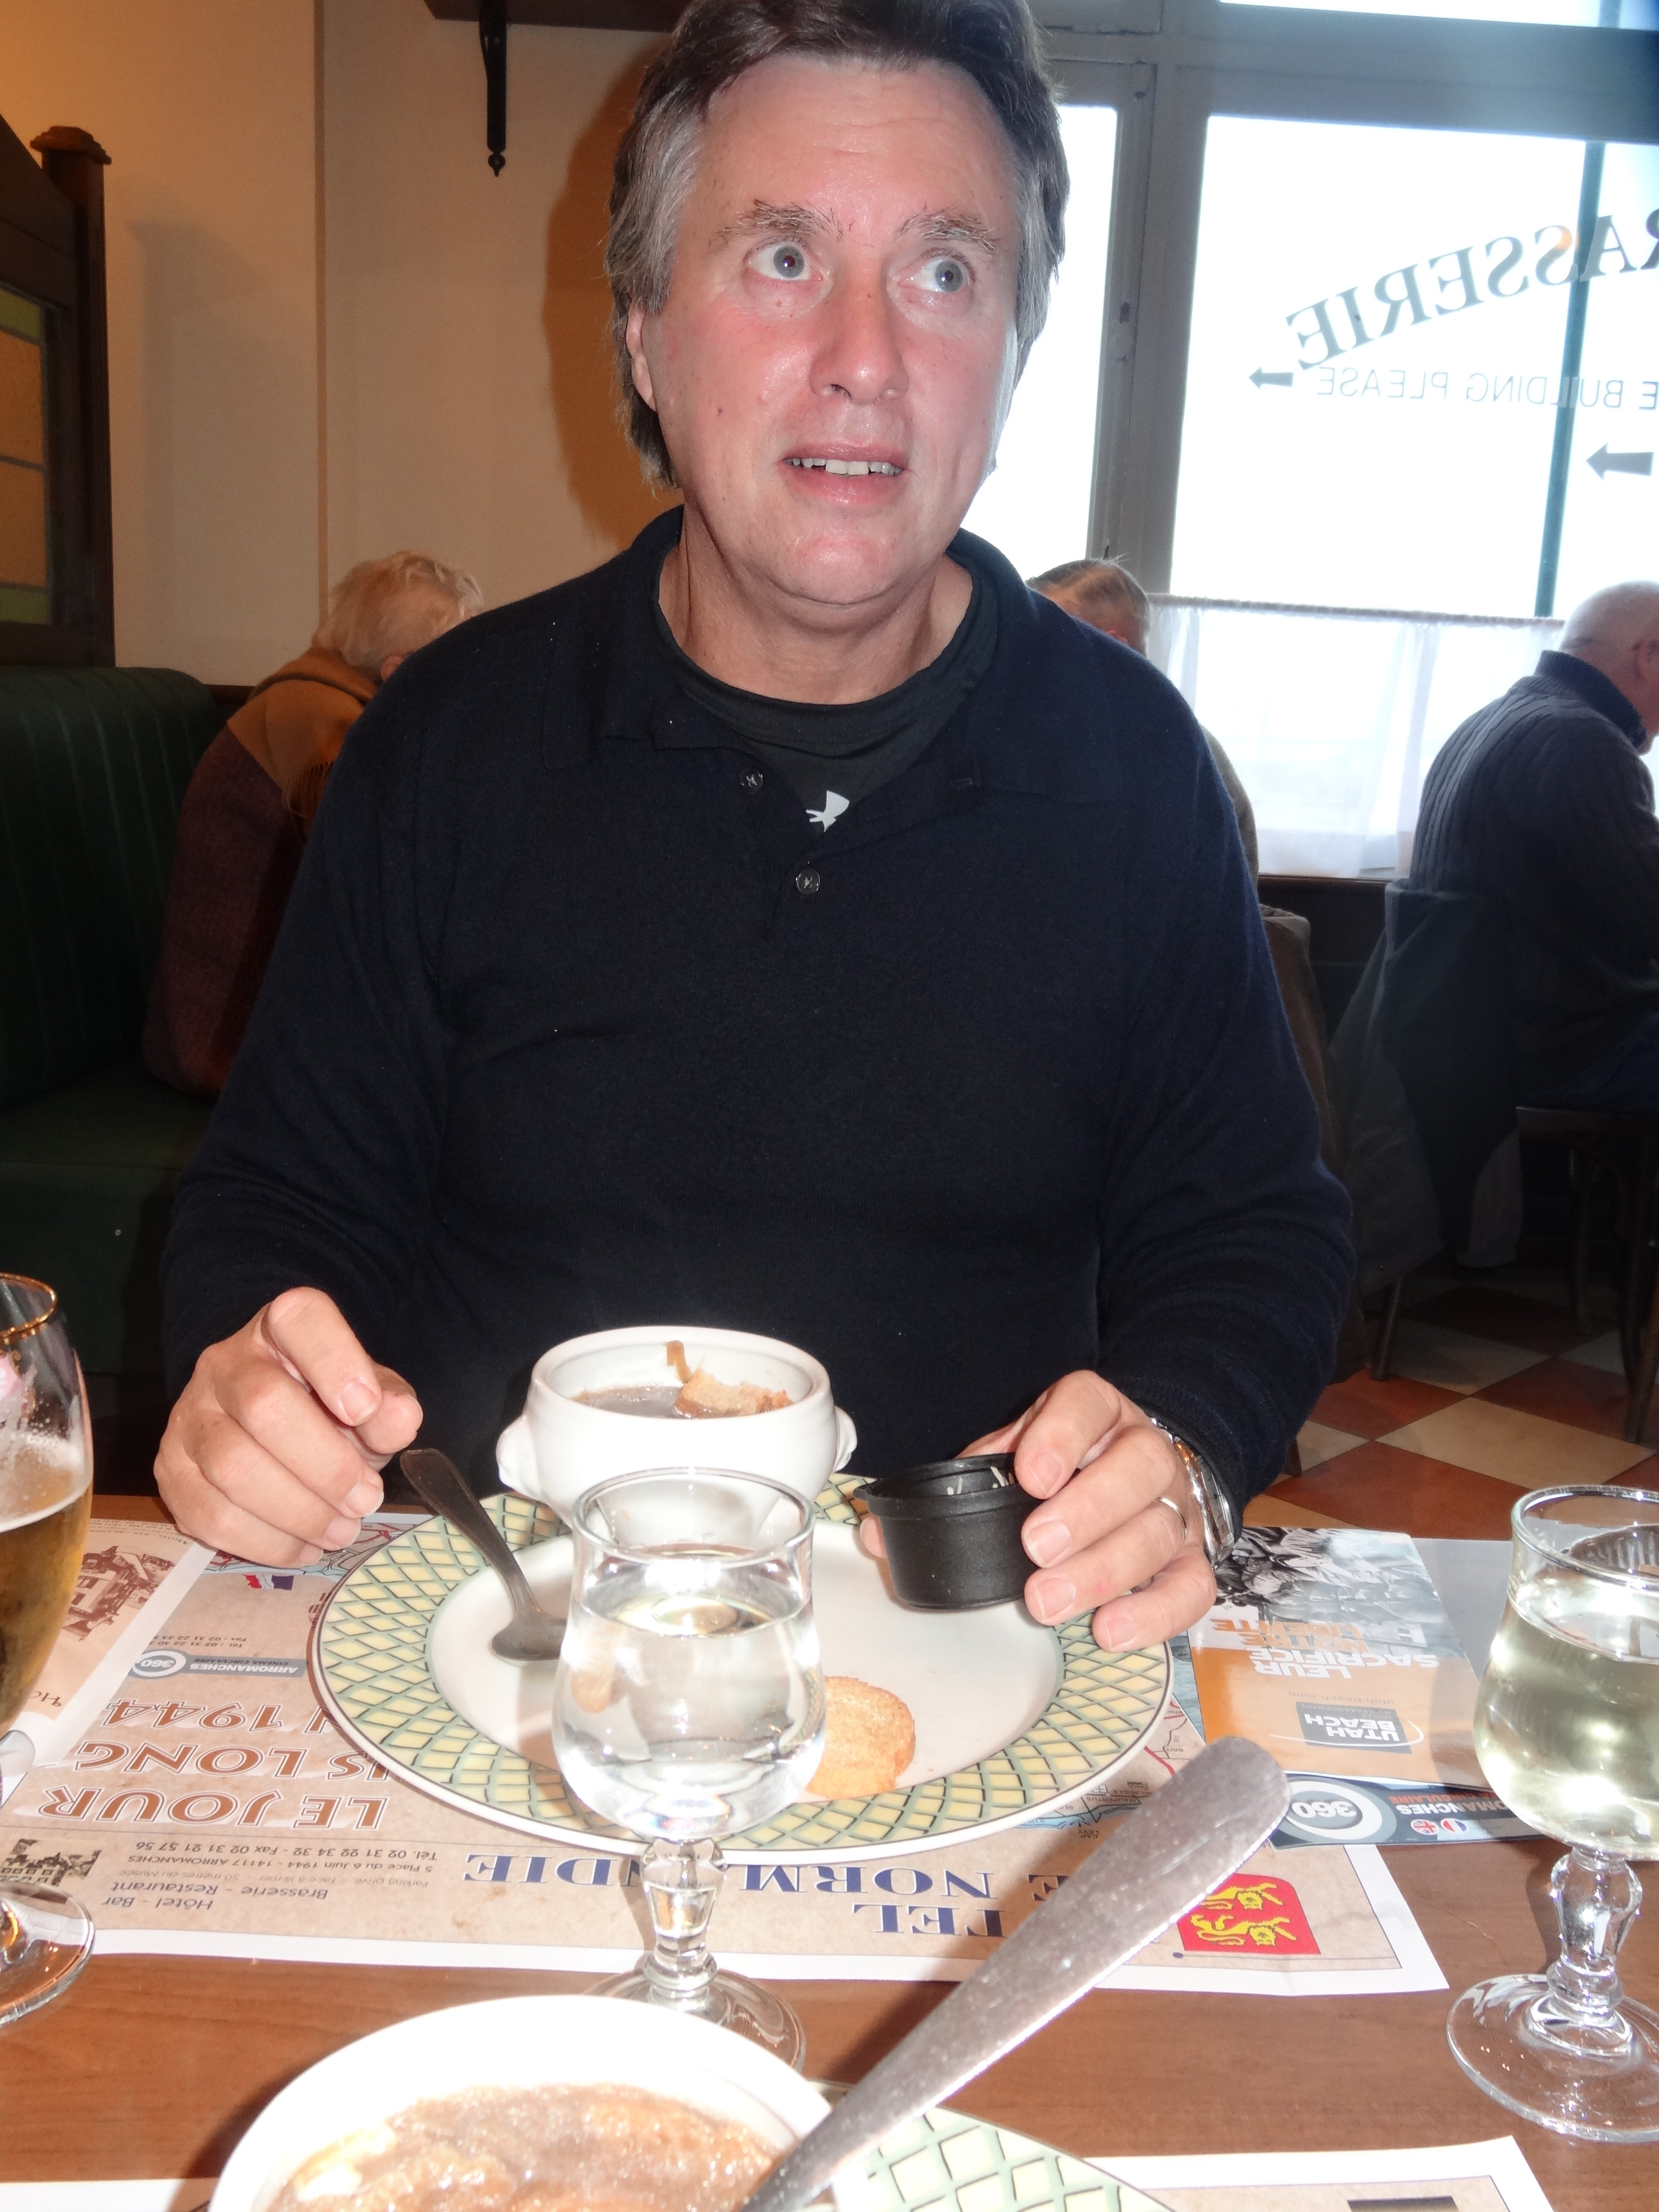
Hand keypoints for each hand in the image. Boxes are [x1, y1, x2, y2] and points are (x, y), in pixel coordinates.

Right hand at [155, 1288, 422, 1565]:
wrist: (266, 1427)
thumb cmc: (328, 1407)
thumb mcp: (372, 1398)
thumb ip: (390, 1405)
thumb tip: (398, 1417)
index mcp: (281, 1328)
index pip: (299, 1319)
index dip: (334, 1360)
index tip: (365, 1407)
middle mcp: (224, 1363)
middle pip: (264, 1405)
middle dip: (326, 1466)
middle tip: (366, 1499)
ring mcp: (188, 1416)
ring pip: (232, 1468)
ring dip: (299, 1512)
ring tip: (342, 1529)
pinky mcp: (171, 1471)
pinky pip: (211, 1515)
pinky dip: (266, 1541)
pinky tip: (304, 1546)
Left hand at [860, 1371, 1215, 1647]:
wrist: (1136, 1473)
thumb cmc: (1061, 1470)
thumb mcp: (1012, 1457)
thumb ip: (958, 1485)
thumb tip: (876, 1534)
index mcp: (1095, 1414)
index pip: (1088, 1403)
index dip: (1062, 1434)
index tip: (1029, 1472)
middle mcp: (1142, 1452)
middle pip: (1138, 1468)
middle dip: (1087, 1509)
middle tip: (1035, 1549)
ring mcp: (1173, 1506)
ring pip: (1160, 1529)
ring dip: (1105, 1569)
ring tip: (1048, 1602)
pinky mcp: (1190, 1560)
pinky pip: (1190, 1587)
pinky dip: (1154, 1613)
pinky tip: (1109, 1630)